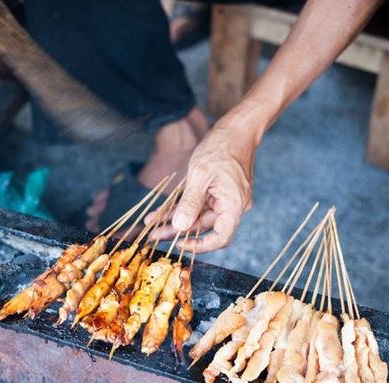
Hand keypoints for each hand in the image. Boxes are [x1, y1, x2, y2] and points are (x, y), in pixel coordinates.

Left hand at [149, 119, 255, 252]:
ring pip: (198, 217)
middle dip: (178, 231)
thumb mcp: (200, 174)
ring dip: (176, 220)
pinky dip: (182, 208)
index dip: (201, 245)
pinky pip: (199, 206)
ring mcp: (226, 201)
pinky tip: (163, 211)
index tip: (180, 244)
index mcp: (234, 205)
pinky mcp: (218, 194)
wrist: (235, 131)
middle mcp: (233, 207)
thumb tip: (180, 227)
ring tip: (153, 223)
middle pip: (204, 227)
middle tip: (154, 235)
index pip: (221, 237)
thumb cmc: (220, 148)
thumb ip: (190, 203)